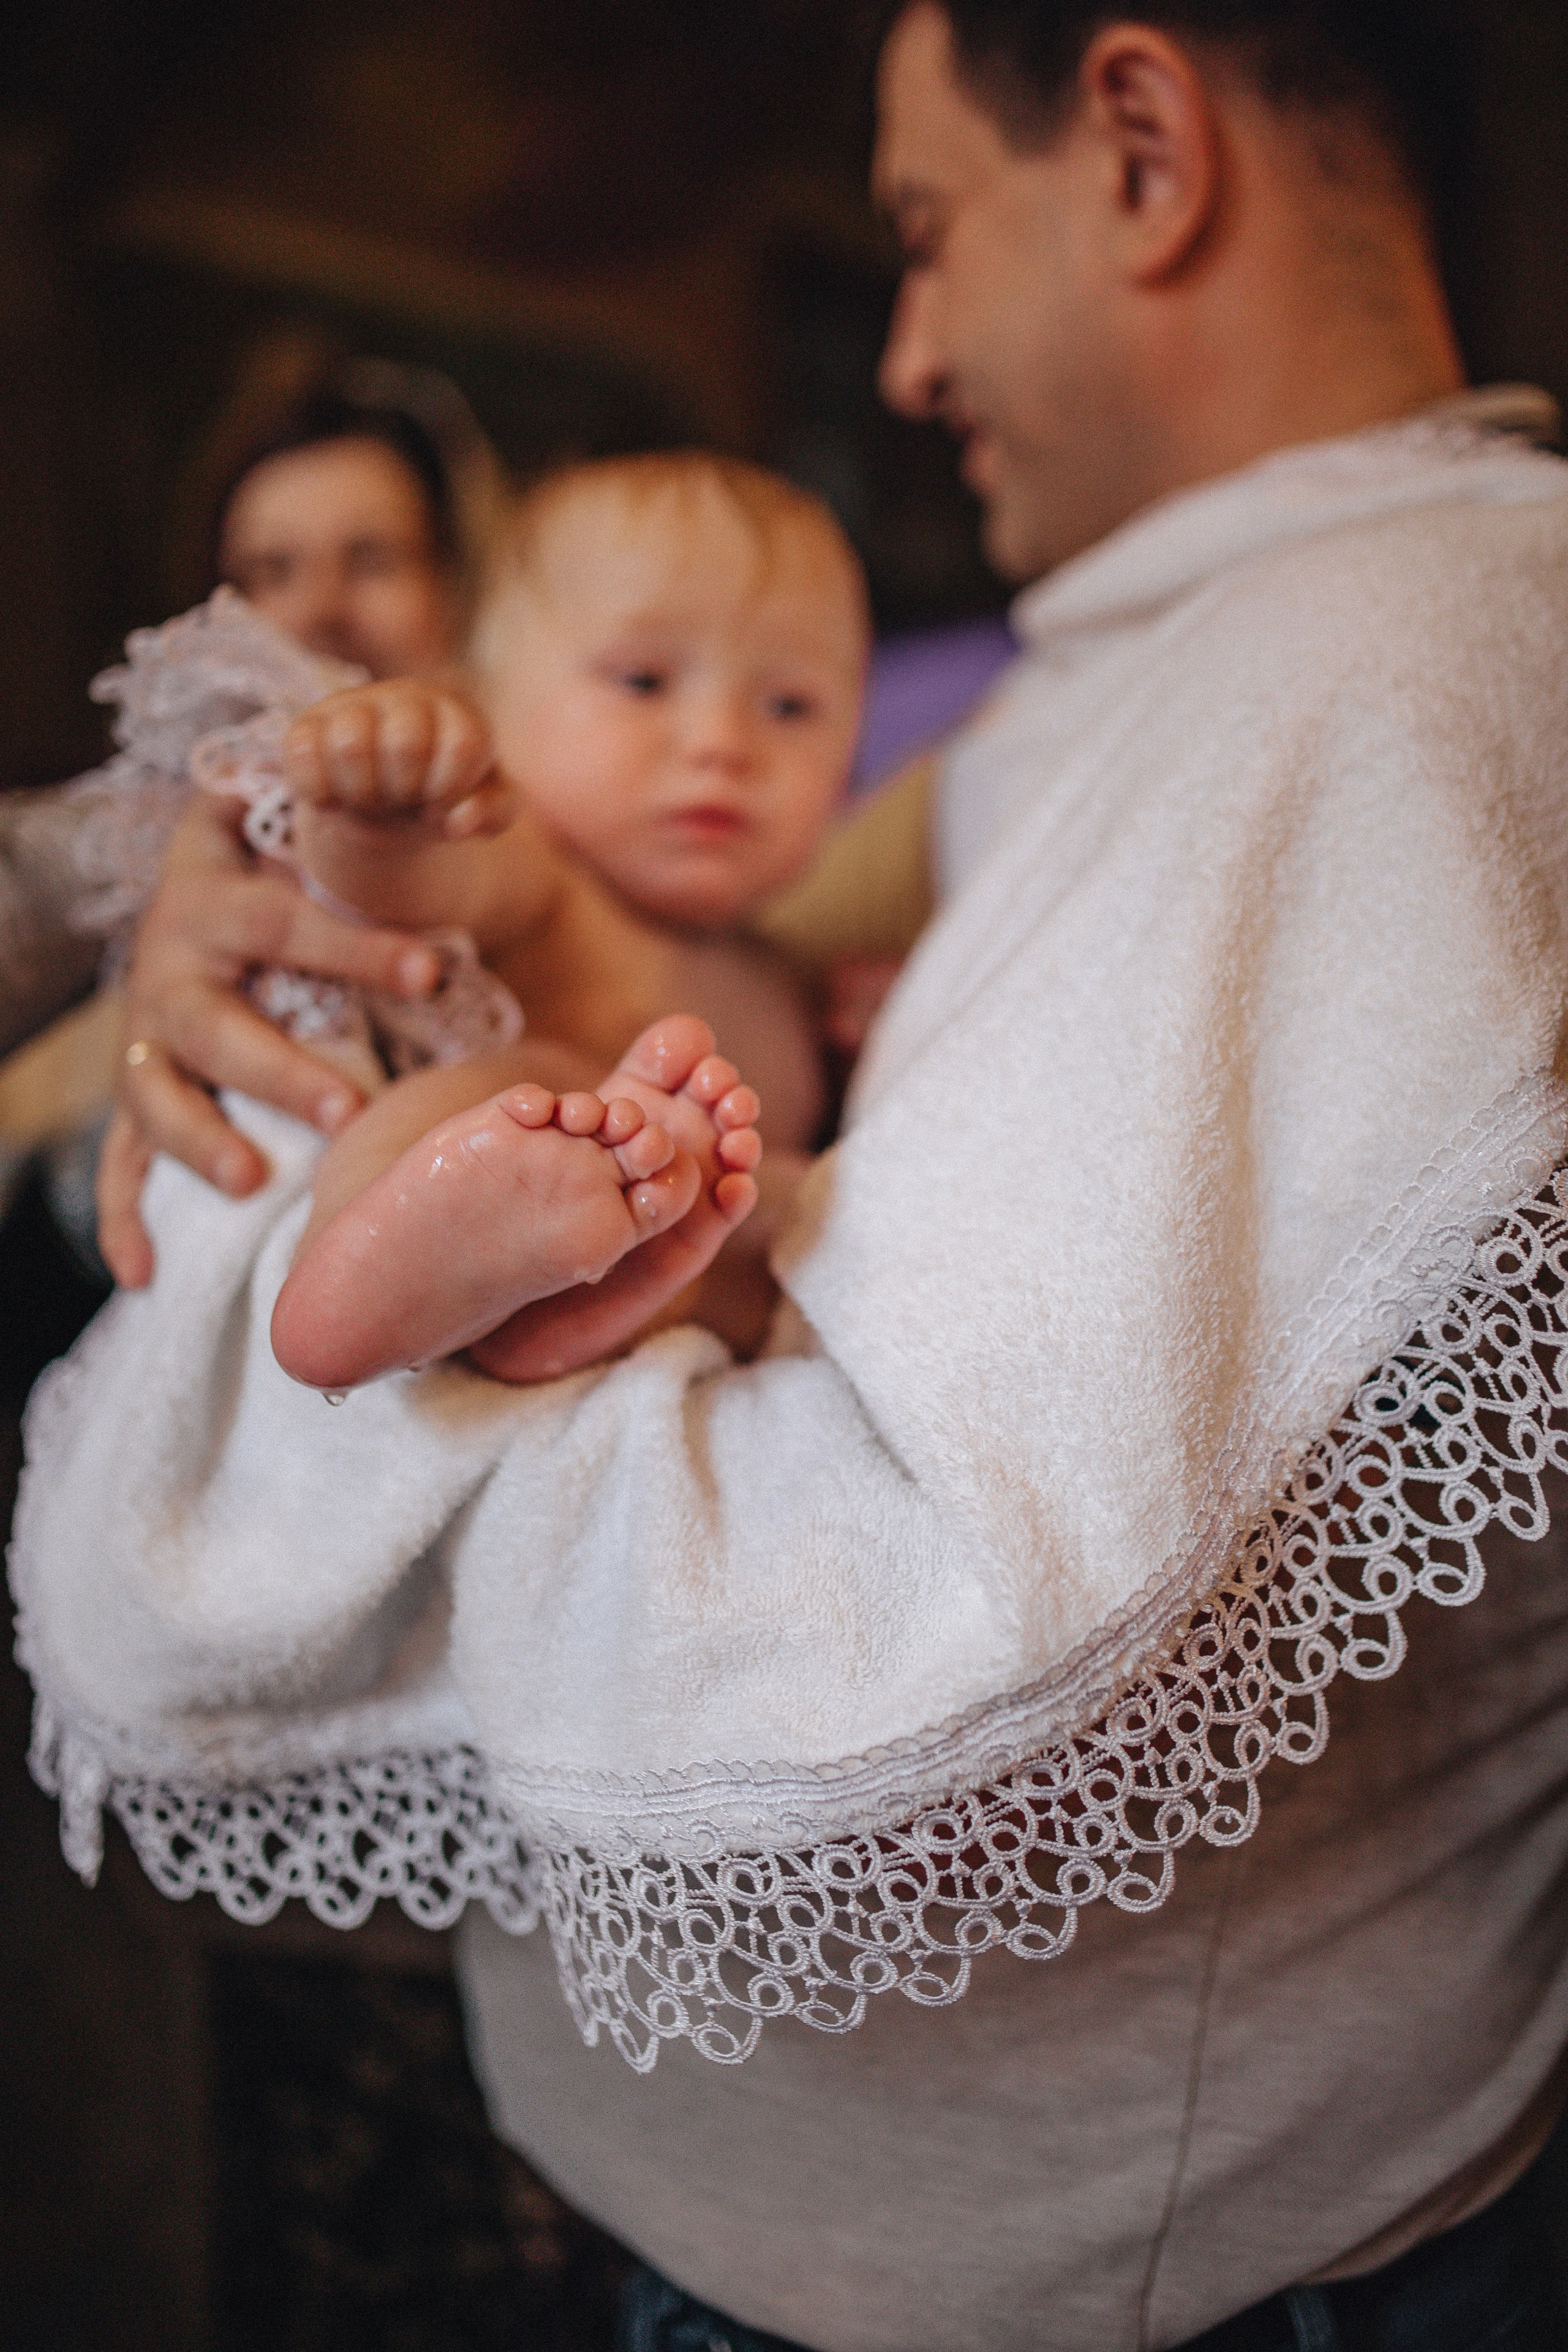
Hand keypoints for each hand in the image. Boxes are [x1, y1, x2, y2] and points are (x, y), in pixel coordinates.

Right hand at [98, 795, 442, 1288]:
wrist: (206, 869)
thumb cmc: (290, 856)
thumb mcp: (325, 820)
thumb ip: (392, 810)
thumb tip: (484, 799)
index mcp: (220, 893)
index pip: (291, 917)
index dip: (360, 943)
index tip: (438, 967)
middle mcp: (173, 963)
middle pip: (214, 1021)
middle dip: (278, 1071)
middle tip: (350, 1112)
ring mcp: (148, 1033)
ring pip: (157, 1093)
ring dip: (202, 1141)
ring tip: (254, 1180)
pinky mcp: (140, 1086)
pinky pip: (120, 1159)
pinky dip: (124, 1217)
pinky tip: (144, 1274)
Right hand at [283, 678, 511, 836]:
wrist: (386, 804)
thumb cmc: (441, 798)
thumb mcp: (484, 808)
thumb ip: (494, 811)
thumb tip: (461, 821)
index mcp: (456, 713)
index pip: (462, 744)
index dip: (451, 789)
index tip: (442, 803)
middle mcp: (405, 698)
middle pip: (405, 744)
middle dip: (407, 791)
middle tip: (405, 800)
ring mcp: (353, 706)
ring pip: (350, 745)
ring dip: (364, 793)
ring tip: (372, 800)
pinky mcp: (308, 726)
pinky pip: (303, 754)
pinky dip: (319, 792)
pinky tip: (336, 801)